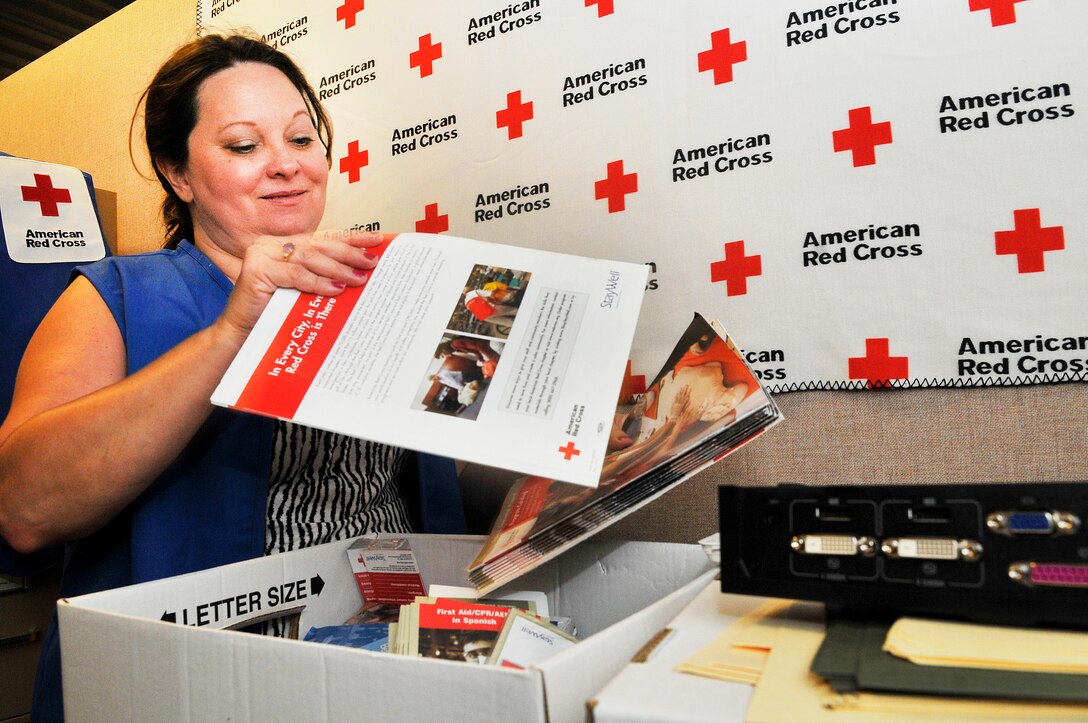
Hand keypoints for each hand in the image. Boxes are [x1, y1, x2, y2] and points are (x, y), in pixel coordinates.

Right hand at [218, 230, 385, 340]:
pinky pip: (295, 275)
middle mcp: (272, 245)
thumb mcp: (304, 292)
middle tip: (372, 262)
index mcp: (285, 245)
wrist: (243, 334)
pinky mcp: (256, 269)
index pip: (323, 239)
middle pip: (318, 245)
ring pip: (309, 257)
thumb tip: (361, 273)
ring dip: (338, 268)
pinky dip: (318, 282)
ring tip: (359, 278)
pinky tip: (336, 289)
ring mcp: (262, 254)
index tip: (377, 240)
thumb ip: (323, 278)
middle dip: (349, 252)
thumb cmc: (274, 315)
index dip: (351, 238)